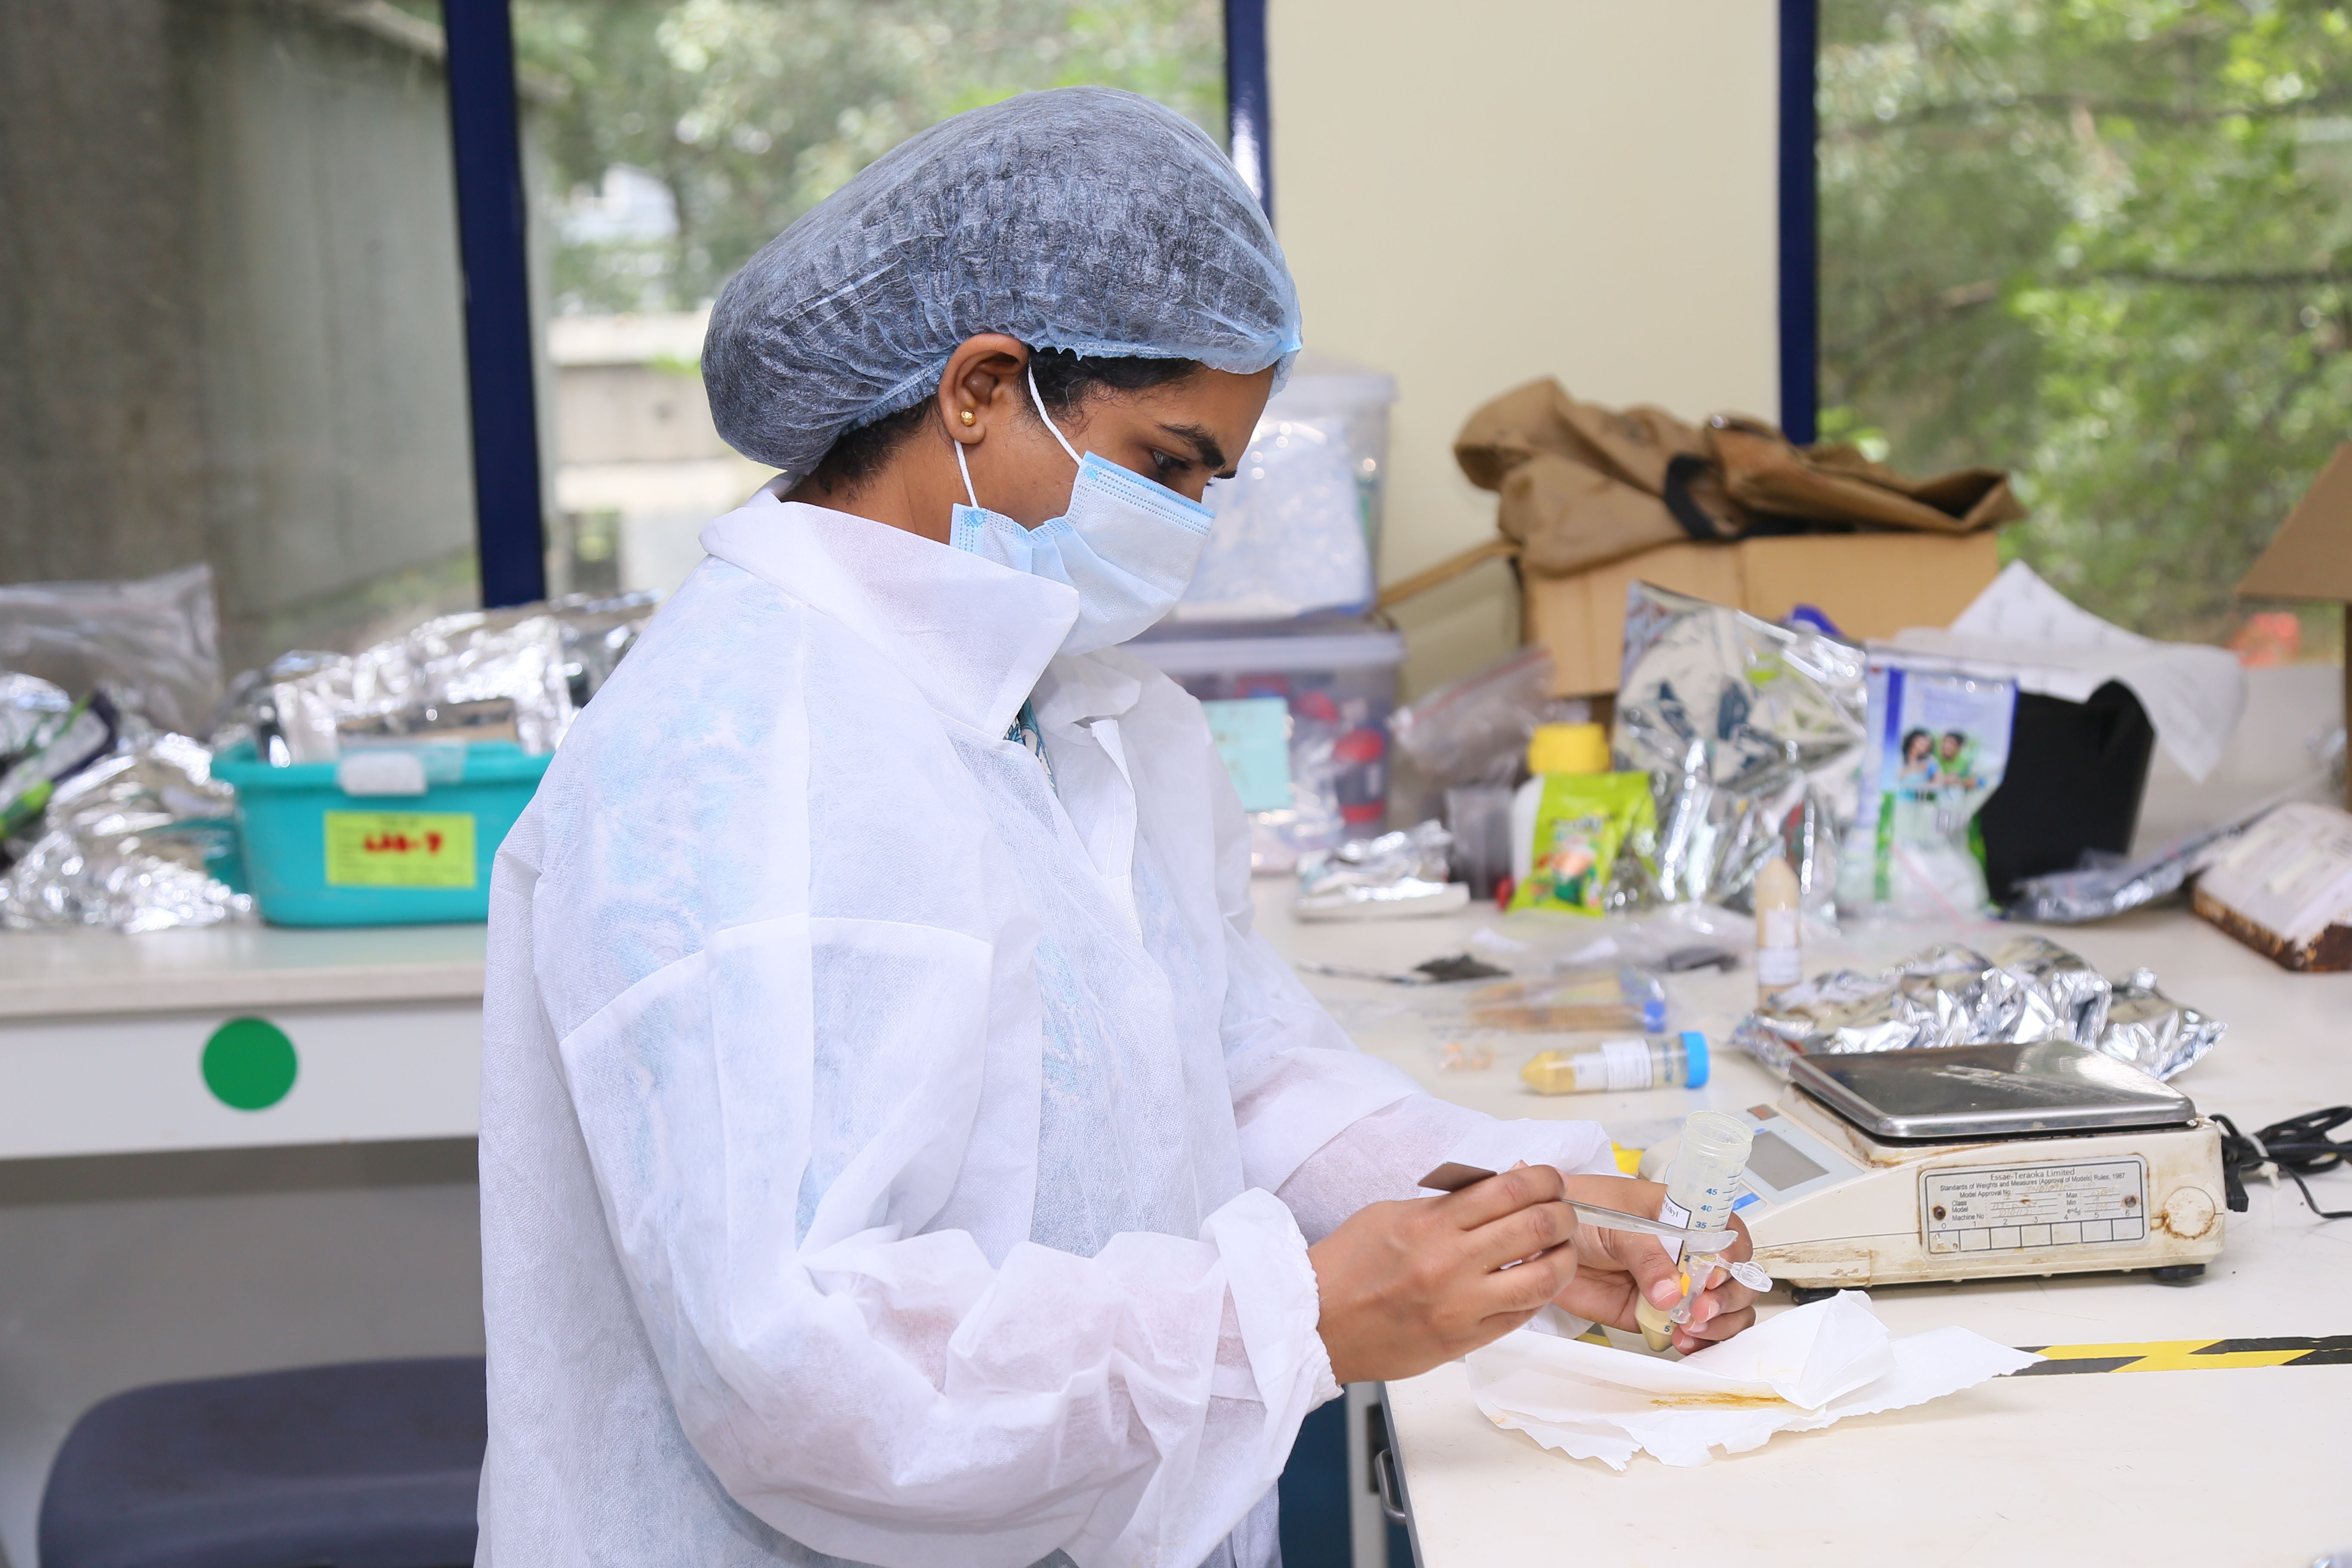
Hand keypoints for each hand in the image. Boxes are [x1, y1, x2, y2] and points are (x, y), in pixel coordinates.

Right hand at [1308, 1163, 1580, 1383]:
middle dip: (1564, 1215)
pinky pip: (1521, 1316)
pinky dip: (1538, 1296)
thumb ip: (1445, 1205)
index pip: (1511, 1189)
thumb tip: (1494, 1192)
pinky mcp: (1465, 1340)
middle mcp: (1451, 1262)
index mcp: (1431, 1222)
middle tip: (1564, 1213)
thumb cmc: (1349, 1265)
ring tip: (1562, 1251)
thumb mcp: (1391, 1214)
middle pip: (1537, 1227)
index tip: (1551, 1180)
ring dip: (1564, 1259)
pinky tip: (1535, 1284)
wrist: (1317, 1323)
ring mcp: (1461, 1305)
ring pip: (1543, 1278)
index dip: (1545, 1179)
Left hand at [1551, 1174, 1759, 1353]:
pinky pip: (1691, 1333)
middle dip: (1728, 1298)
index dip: (1732, 1257)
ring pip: (1722, 1311)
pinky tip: (1683, 1341)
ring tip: (1692, 1328)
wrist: (1545, 1241)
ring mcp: (1676, 1287)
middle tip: (1701, 1308)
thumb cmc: (1584, 1212)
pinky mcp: (1657, 1316)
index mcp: (1686, 1218)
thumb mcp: (1617, 1223)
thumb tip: (1672, 1294)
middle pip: (1735, 1279)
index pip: (1729, 1235)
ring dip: (1719, 1324)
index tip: (1714, 1274)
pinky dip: (1698, 1343)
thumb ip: (1646, 1255)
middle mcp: (1687, 1254)